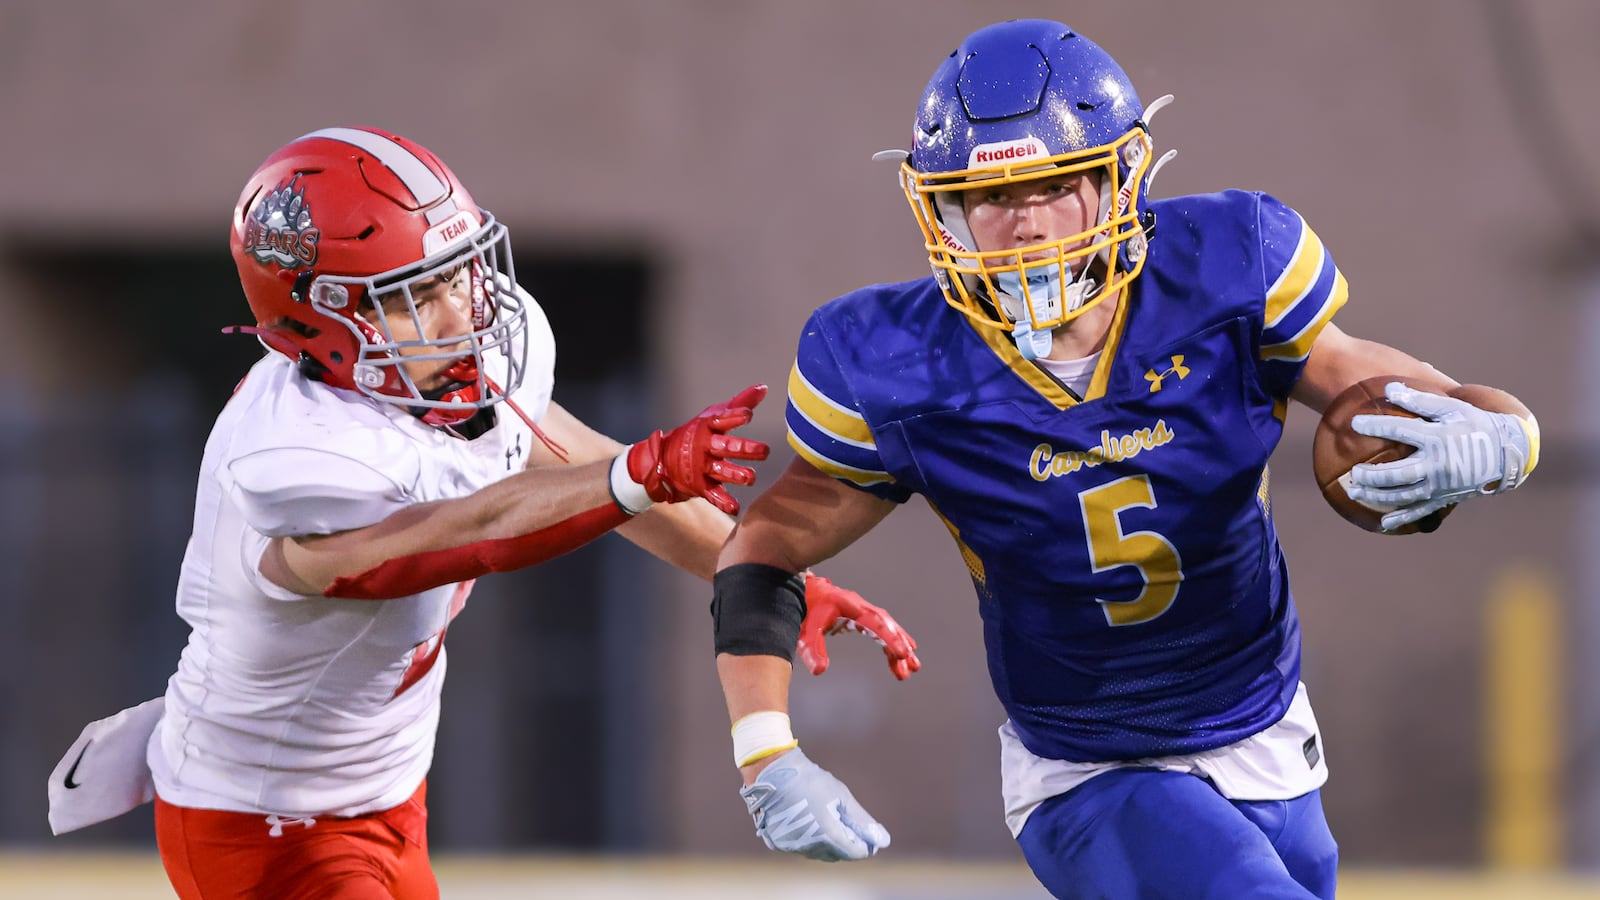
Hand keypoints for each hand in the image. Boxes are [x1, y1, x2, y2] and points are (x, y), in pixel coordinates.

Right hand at [624, 385, 770, 514]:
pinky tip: (735, 507)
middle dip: (744, 448)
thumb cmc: (696, 433)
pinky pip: (712, 495)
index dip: (734, 417)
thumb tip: (764, 387)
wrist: (661, 459)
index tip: (748, 415)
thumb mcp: (714, 415)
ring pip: (720, 471)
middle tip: (764, 451)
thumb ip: (740, 404)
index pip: (721, 420)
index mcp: (707, 427)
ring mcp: (702, 467)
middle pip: (725, 447)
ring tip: (750, 478)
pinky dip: (723, 502)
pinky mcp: (700, 486)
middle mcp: (704, 447)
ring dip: (735, 474)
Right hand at [739, 748, 889, 861]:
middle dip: (846, 842)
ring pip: (818, 853)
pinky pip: (800, 848)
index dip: (865, 845)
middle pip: (837, 854)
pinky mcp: (778, 843)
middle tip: (847, 823)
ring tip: (826, 818)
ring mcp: (792, 846)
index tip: (869, 836)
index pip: (855, 852)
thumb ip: (862, 822)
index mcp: (828, 834)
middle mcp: (809, 846)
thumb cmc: (811, 780)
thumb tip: (884, 840)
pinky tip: (809, 821)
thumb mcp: (841, 797)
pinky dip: (809, 840)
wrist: (773, 771)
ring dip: (828, 842)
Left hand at [798, 574, 920, 680]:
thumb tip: (820, 670)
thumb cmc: (804, 608)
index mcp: (849, 605)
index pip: (875, 622)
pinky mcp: (860, 618)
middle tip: (913, 666)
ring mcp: (862, 611)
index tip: (902, 652)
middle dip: (901, 645)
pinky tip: (896, 659)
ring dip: (899, 647)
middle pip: (886, 625)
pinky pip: (880, 631)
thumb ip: (812, 649)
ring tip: (911, 668)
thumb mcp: (805, 630)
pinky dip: (889, 645)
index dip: (890, 638)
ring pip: (887, 628)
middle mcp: (860, 606)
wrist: (800, 591)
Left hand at [1346, 382, 1533, 530]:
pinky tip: (1383, 523)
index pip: (1400, 431)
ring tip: (1354, 492)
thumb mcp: (1452, 408)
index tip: (1354, 423)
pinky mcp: (1445, 498)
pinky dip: (1401, 518)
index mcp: (1437, 438)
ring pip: (1403, 495)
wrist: (1508, 452)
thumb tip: (1389, 388)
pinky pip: (1420, 511)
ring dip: (1376, 496)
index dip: (1375, 426)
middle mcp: (1437, 464)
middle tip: (1353, 472)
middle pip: (1396, 473)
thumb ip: (1421, 399)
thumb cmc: (1476, 425)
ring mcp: (1440, 485)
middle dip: (1370, 474)